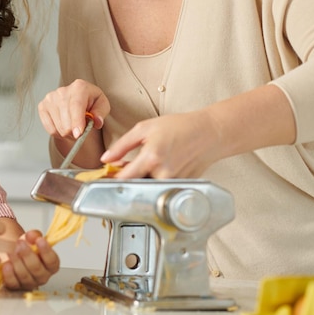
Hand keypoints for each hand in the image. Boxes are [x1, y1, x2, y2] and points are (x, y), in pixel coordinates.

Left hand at [1, 230, 59, 290]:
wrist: (14, 255)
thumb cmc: (26, 248)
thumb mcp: (32, 239)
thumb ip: (34, 235)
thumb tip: (32, 235)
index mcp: (50, 265)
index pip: (52, 261)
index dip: (46, 251)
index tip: (39, 240)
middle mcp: (42, 276)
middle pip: (37, 269)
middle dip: (27, 255)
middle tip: (20, 243)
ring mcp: (29, 283)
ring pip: (24, 276)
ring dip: (17, 262)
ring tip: (11, 251)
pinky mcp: (16, 287)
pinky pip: (13, 283)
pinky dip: (9, 274)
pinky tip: (6, 264)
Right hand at [38, 79, 108, 138]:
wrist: (78, 100)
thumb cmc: (91, 102)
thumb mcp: (102, 105)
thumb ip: (101, 113)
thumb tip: (96, 121)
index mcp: (79, 87)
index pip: (76, 105)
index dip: (77, 121)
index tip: (78, 134)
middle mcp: (62, 91)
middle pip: (66, 120)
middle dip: (75, 132)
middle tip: (81, 131)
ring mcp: (50, 98)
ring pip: (58, 127)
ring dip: (67, 133)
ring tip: (73, 127)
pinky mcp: (42, 106)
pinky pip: (50, 129)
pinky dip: (58, 133)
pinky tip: (64, 126)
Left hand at [101, 110, 222, 178]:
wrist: (209, 133)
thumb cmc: (179, 127)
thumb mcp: (145, 129)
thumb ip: (122, 145)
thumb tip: (105, 159)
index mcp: (151, 158)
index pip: (124, 178)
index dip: (111, 179)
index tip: (104, 178)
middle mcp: (163, 173)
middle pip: (135, 184)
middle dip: (128, 178)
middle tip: (126, 167)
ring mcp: (173, 182)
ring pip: (148, 187)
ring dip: (141, 179)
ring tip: (148, 163)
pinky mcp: (181, 186)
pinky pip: (160, 187)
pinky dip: (155, 180)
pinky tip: (160, 167)